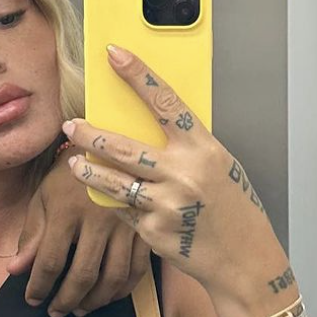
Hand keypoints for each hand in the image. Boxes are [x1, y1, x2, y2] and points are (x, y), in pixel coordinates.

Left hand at [8, 145, 149, 316]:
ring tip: (80, 309)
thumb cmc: (69, 174)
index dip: (39, 285)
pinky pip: (138, 269)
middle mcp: (98, 221)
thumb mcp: (43, 199)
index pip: (50, 260)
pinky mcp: (144, 228)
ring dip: (95, 300)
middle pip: (84, 274)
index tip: (32, 300)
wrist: (108, 148)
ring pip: (114, 277)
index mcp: (67, 211)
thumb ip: (32, 236)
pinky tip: (108, 296)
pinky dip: (122, 289)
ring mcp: (125, 225)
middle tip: (55, 312)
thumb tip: (15, 270)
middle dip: (67, 300)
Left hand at [61, 45, 292, 316]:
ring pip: (111, 181)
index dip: (138, 76)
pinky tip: (107, 197)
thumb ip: (185, 148)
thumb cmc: (233, 209)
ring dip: (87, 170)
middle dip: (90, 135)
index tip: (115, 55)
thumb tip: (145, 125)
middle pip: (122, 146)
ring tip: (73, 162)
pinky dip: (113, 201)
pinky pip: (121, 208)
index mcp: (203, 149)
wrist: (246, 261)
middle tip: (71, 125)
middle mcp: (183, 174)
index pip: (165, 102)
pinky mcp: (152, 230)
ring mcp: (165, 204)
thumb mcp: (219, 167)